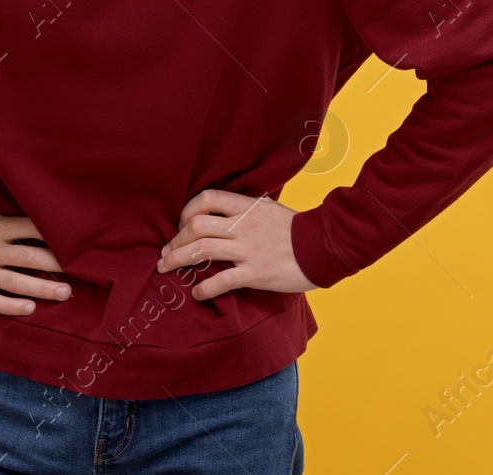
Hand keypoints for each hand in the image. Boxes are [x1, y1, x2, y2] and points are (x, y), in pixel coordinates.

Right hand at [0, 199, 70, 316]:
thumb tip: (21, 201)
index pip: (31, 229)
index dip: (54, 234)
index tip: (75, 239)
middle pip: (30, 258)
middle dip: (58, 264)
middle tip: (82, 270)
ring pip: (16, 283)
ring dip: (43, 288)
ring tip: (65, 293)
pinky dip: (12, 306)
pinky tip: (30, 308)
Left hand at [156, 188, 317, 299]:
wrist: (325, 247)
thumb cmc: (298, 229)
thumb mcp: (270, 209)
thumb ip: (247, 209)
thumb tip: (225, 210)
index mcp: (247, 207)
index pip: (206, 199)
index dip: (187, 211)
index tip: (181, 224)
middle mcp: (243, 226)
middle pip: (196, 226)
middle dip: (175, 239)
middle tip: (166, 252)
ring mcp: (248, 249)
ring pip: (202, 250)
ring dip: (178, 259)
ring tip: (166, 268)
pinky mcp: (255, 273)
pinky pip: (222, 280)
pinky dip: (204, 288)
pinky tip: (197, 293)